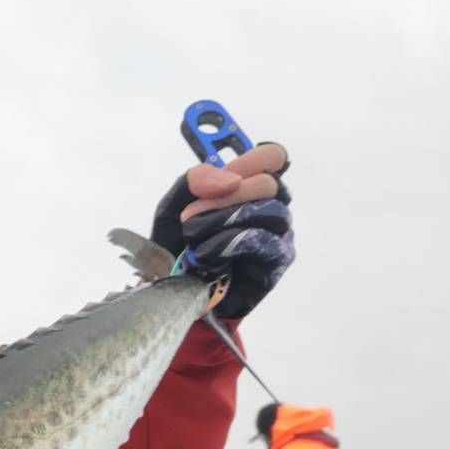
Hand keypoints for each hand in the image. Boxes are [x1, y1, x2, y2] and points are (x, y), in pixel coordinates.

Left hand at [150, 143, 293, 319]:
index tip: (225, 177)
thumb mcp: (172, 207)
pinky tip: (207, 256)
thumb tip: (229, 178)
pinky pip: (264, 241)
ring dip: (223, 221)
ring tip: (194, 239)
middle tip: (189, 217)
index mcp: (249, 187)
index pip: (272, 157)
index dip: (250, 161)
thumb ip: (192, 181)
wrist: (174, 291)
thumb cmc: (178, 246)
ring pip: (269, 210)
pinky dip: (229, 244)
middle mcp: (270, 206)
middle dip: (223, 198)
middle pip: (268, 183)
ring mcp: (278, 234)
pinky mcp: (277, 261)